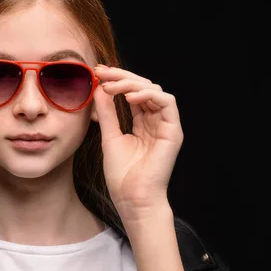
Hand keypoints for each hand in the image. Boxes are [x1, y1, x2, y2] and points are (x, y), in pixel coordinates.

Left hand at [92, 65, 182, 220]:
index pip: (132, 92)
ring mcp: (166, 125)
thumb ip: (107, 113)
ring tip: (110, 86)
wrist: (132, 198)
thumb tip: (99, 89)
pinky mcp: (173, 131)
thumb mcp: (109, 136)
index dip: (116, 80)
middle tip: (101, 72)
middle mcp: (156, 121)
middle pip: (143, 87)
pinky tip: (129, 97)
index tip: (97, 73)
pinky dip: (148, 94)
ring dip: (131, 83)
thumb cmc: (122, 174)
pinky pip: (167, 102)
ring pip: (154, 90)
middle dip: (121, 76)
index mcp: (143, 123)